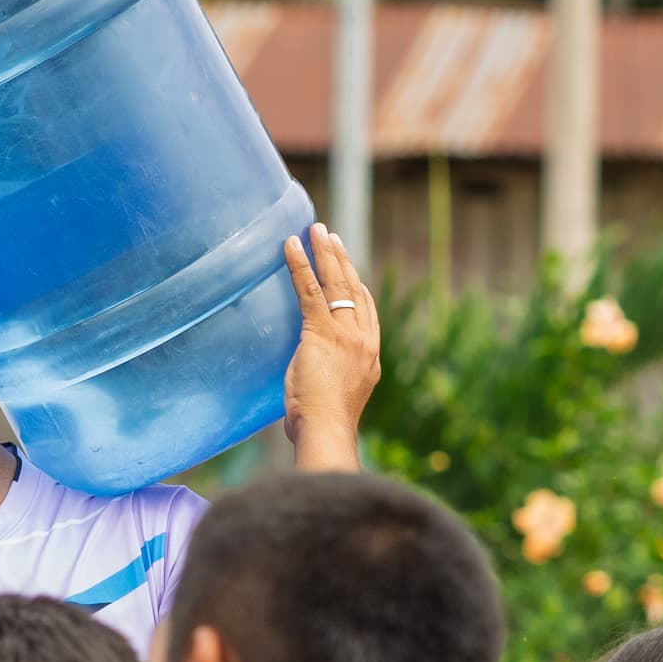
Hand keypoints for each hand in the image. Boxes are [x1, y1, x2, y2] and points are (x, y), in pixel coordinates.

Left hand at [279, 224, 378, 471]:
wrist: (327, 431)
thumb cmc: (324, 426)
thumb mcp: (337, 398)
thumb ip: (331, 379)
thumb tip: (315, 378)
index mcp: (371, 356)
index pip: (367, 311)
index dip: (357, 286)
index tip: (349, 268)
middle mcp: (364, 339)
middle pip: (354, 289)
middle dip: (342, 260)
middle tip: (331, 235)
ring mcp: (345, 333)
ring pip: (335, 283)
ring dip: (325, 252)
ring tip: (316, 229)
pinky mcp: (321, 331)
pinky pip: (310, 290)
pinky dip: (300, 264)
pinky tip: (291, 245)